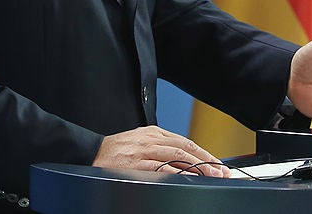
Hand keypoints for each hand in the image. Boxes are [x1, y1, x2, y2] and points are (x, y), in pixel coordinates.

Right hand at [93, 126, 229, 177]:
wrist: (91, 154)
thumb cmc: (117, 150)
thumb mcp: (141, 141)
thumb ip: (160, 147)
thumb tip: (185, 160)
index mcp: (154, 133)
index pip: (185, 142)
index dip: (204, 153)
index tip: (218, 164)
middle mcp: (151, 139)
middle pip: (185, 148)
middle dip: (206, 159)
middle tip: (221, 170)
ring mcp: (144, 152)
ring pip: (177, 156)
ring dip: (197, 166)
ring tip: (211, 175)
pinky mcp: (136, 164)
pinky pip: (161, 168)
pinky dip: (177, 172)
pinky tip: (188, 178)